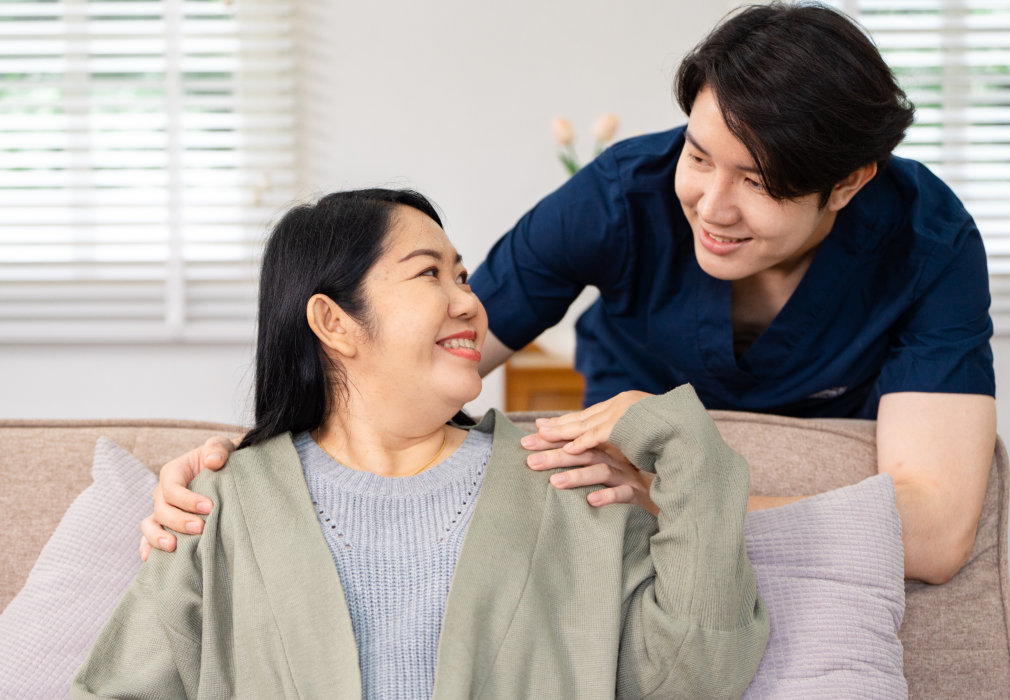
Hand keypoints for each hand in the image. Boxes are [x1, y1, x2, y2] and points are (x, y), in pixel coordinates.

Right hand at [139, 436, 236, 560]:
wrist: (224, 472)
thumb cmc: (221, 458)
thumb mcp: (222, 447)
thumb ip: (218, 449)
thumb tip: (213, 462)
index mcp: (173, 472)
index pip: (172, 488)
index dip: (187, 500)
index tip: (210, 508)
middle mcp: (163, 493)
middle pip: (161, 510)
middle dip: (179, 521)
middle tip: (201, 528)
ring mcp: (162, 511)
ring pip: (149, 525)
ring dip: (157, 538)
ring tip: (173, 547)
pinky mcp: (166, 526)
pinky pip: (149, 538)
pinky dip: (148, 548)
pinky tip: (153, 561)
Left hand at [520, 391, 657, 514]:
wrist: (665, 493)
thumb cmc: (626, 478)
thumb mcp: (601, 464)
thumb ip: (575, 450)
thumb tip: (541, 426)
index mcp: (603, 451)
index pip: (572, 442)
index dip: (549, 441)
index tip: (524, 442)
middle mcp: (614, 459)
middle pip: (582, 454)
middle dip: (555, 455)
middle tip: (530, 461)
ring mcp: (627, 475)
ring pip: (601, 472)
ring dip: (578, 476)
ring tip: (554, 482)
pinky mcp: (638, 494)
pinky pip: (623, 494)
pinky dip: (608, 496)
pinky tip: (591, 501)